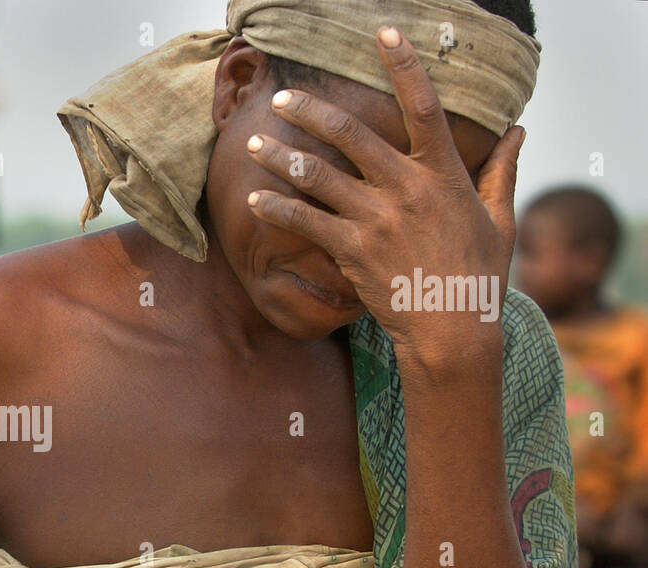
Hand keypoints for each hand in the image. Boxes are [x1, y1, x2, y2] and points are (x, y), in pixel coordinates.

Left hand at [244, 26, 523, 367]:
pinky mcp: (352, 251)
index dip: (404, 65)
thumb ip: (501, 171)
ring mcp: (376, 220)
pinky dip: (278, 208)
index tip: (385, 33)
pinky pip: (306, 222)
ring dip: (282, 157)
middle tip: (283, 98)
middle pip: (351, 134)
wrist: (452, 330)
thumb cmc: (478, 276)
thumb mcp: (499, 219)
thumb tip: (518, 131)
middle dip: (312, 111)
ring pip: (319, 176)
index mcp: (444, 175)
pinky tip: (256, 199)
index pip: (423, 106)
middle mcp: (406, 189)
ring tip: (254, 143)